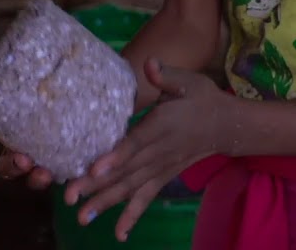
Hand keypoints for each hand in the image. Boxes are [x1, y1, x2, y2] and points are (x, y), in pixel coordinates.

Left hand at [62, 58, 224, 241]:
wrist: (225, 125)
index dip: (115, 157)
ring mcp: (160, 169)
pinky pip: (146, 199)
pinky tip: (119, 234)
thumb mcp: (188, 81)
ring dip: (105, 203)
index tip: (94, 169)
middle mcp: (159, 152)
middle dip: (96, 186)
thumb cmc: (201, 98)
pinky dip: (132, 216)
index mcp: (161, 126)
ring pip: (130, 188)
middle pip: (124, 171)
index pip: (135, 143)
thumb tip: (150, 63)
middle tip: (69, 197)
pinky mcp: (162, 178)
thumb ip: (167, 75)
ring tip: (82, 217)